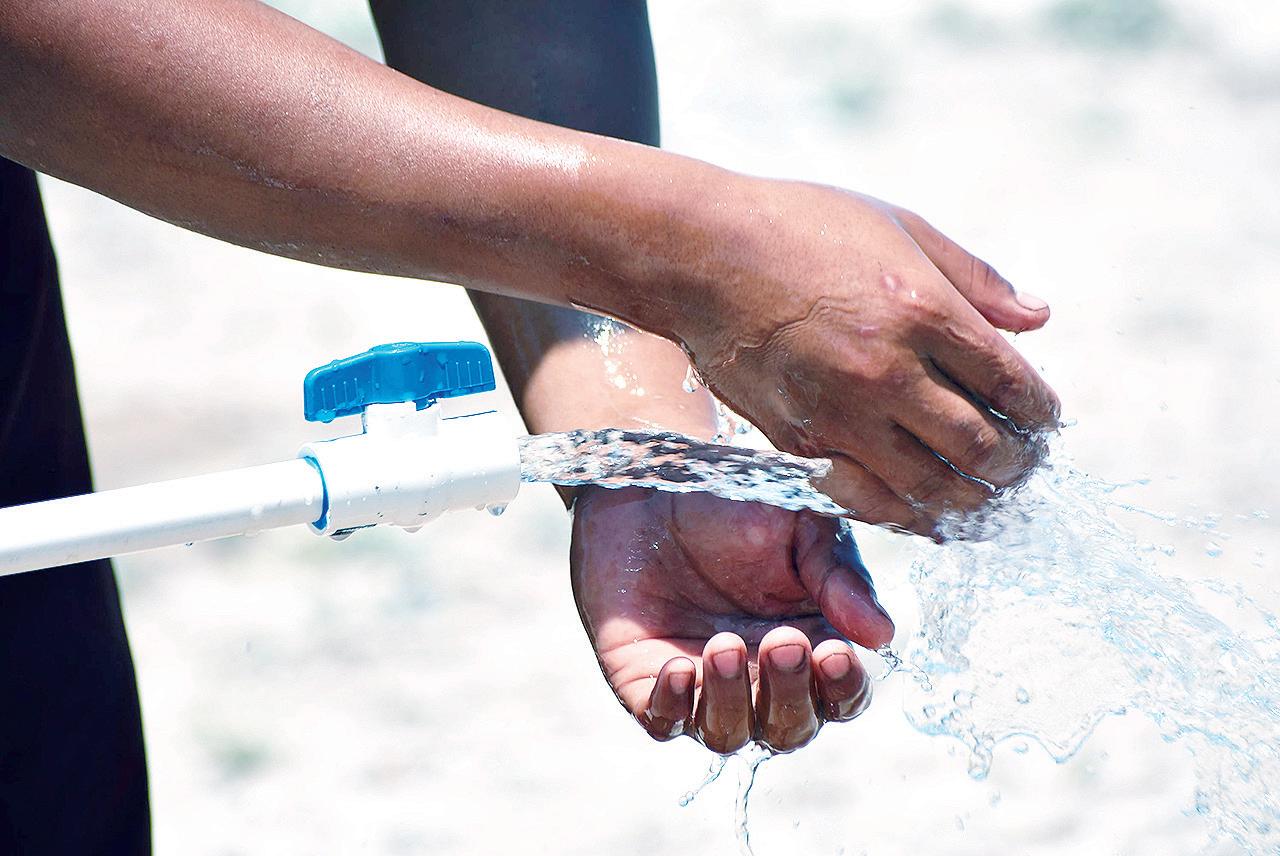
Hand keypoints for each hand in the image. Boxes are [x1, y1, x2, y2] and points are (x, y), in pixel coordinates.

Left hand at [571, 485, 892, 753]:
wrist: (650, 484)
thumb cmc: (735, 506)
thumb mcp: (800, 528)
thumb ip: (839, 578)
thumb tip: (882, 634)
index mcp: (812, 646)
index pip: (843, 696)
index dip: (844, 687)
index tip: (834, 653)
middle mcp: (761, 680)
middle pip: (791, 728)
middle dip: (789, 692)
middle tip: (781, 641)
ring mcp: (703, 688)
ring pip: (728, 734)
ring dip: (730, 699)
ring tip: (722, 645)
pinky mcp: (647, 685)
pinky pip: (664, 722)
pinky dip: (673, 706)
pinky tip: (679, 669)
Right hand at [677, 182, 1059, 535]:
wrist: (702, 256)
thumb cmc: (803, 227)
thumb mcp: (901, 227)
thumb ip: (975, 279)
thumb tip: (1038, 319)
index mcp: (921, 309)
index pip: (1010, 382)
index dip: (1041, 413)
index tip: (1044, 421)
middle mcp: (886, 370)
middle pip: (980, 446)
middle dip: (1017, 465)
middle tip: (1023, 467)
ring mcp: (839, 413)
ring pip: (929, 488)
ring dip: (972, 502)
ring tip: (986, 499)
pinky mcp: (799, 441)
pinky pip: (869, 496)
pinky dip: (908, 514)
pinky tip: (928, 514)